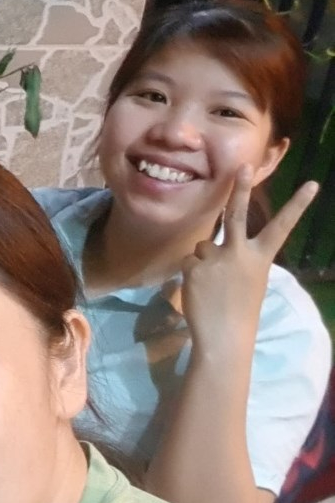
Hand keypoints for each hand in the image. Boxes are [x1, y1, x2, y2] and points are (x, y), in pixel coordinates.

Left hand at [180, 166, 317, 348]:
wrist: (223, 336)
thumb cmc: (239, 310)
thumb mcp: (249, 280)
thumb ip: (235, 258)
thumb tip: (210, 246)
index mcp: (261, 258)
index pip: (282, 227)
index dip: (297, 206)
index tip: (311, 185)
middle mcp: (240, 252)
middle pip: (237, 214)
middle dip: (240, 189)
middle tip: (243, 167)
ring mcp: (216, 258)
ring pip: (204, 245)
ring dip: (204, 260)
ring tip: (211, 285)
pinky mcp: (194, 266)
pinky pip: (190, 261)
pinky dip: (192, 273)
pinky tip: (199, 290)